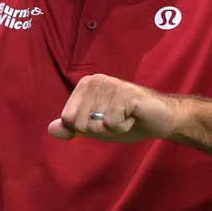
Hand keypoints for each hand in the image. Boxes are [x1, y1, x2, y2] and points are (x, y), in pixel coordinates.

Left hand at [48, 73, 181, 141]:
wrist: (160, 119)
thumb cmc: (125, 121)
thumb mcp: (93, 128)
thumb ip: (72, 128)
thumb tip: (51, 129)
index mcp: (85, 85)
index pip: (68, 119)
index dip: (86, 128)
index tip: (103, 120)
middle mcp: (95, 80)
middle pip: (80, 123)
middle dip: (100, 130)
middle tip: (117, 118)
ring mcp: (111, 85)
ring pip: (96, 125)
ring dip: (114, 128)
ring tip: (127, 116)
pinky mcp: (126, 94)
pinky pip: (112, 124)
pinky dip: (124, 127)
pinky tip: (134, 116)